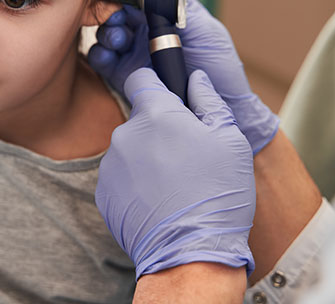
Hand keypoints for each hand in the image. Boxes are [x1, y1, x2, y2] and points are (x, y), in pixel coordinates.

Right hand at [88, 0, 278, 153]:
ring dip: (107, 32)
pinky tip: (109, 55)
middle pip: (116, 10)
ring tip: (119, 40)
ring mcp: (133, 52)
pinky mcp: (123, 75)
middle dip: (111, 10)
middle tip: (116, 16)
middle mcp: (145, 30)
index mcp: (163, 14)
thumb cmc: (218, 65)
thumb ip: (177, 4)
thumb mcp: (205, 28)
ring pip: (106, 33)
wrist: (220, 105)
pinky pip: (102, 60)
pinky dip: (99, 54)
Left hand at [95, 68, 254, 279]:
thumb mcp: (230, 140)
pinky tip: (158, 201)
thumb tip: (195, 79)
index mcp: (155, 114)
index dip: (155, 84)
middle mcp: (125, 135)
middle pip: (140, 119)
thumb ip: (209, 101)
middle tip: (185, 155)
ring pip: (130, 149)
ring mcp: (111, 166)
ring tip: (174, 185)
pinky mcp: (104, 194)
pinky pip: (120, 177)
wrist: (190, 254)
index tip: (168, 98)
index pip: (141, 79)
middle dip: (159, 129)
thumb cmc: (216, 195)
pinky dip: (136, 184)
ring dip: (147, 158)